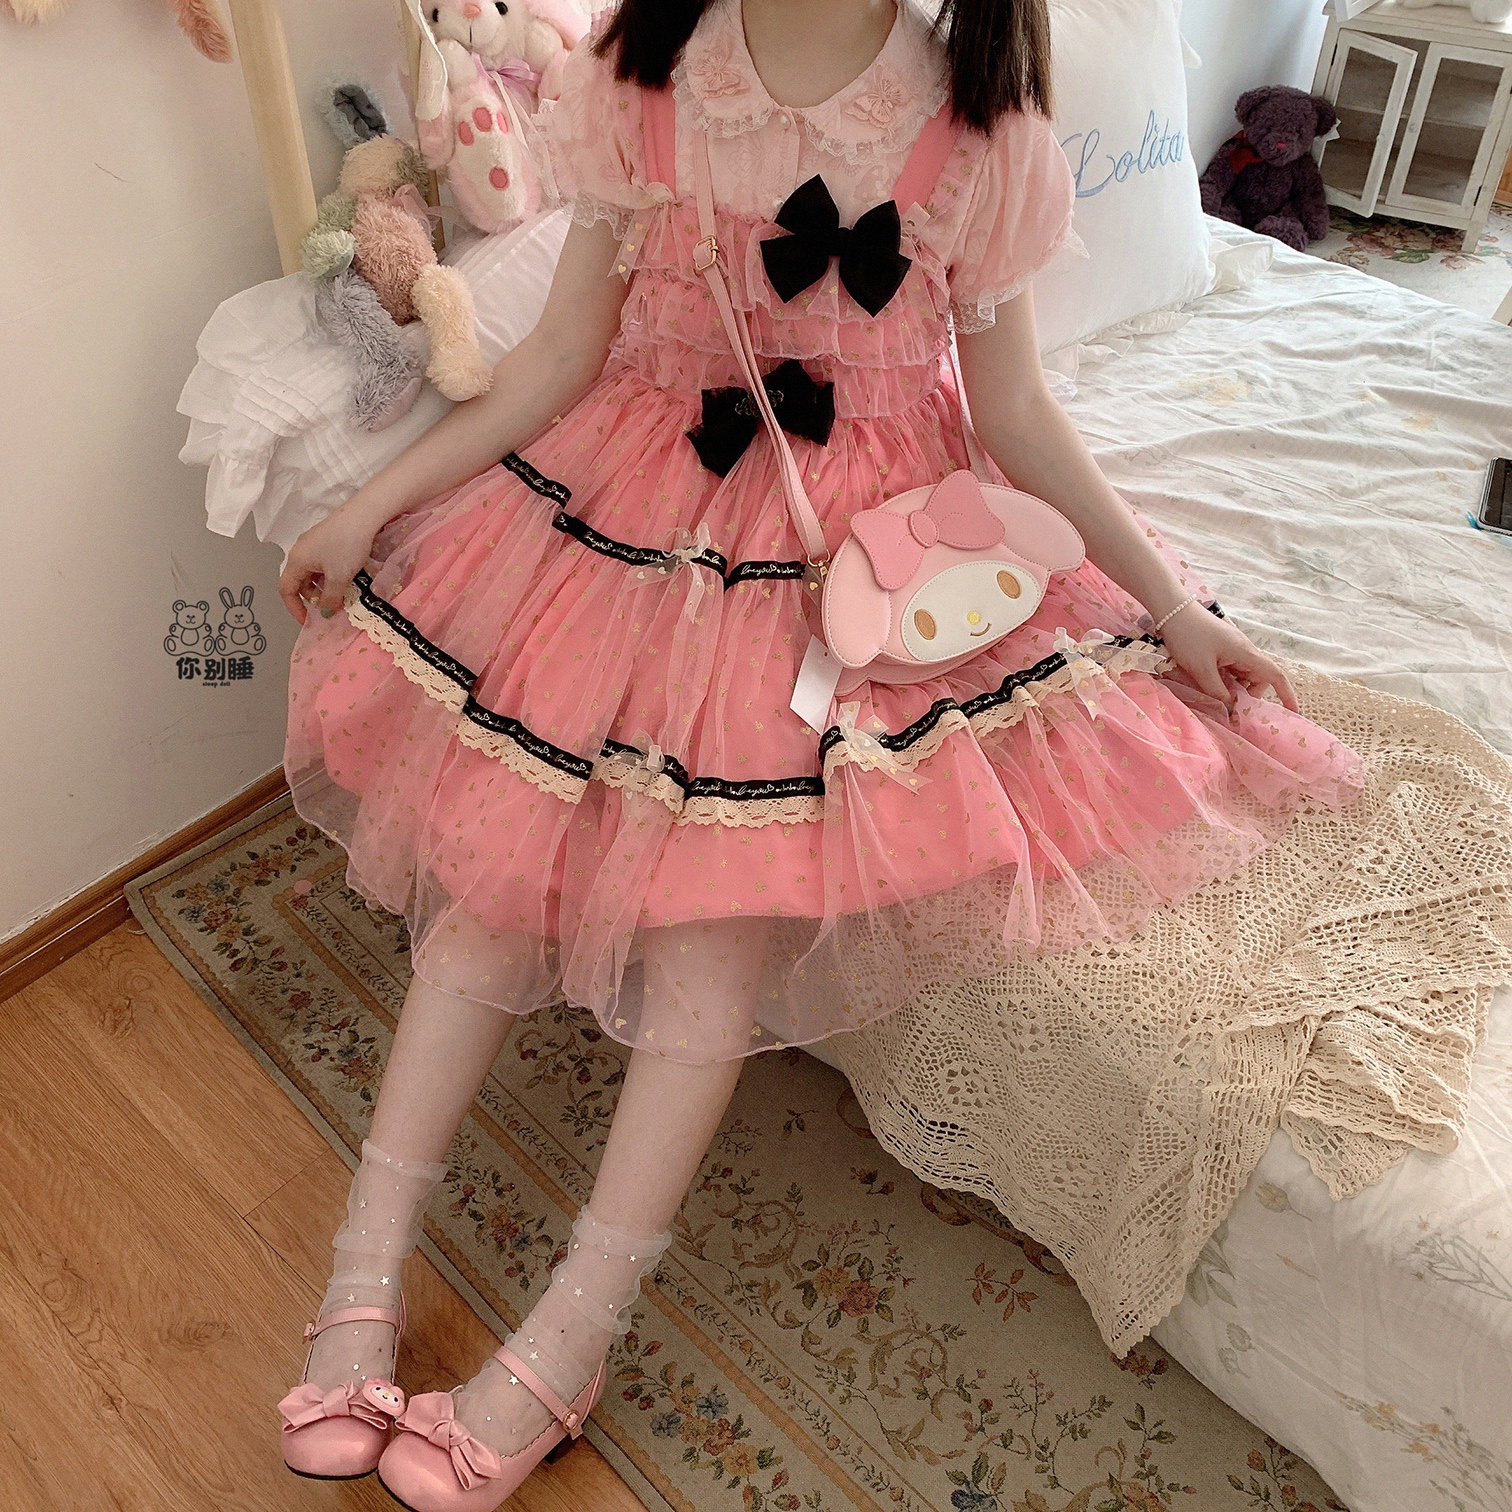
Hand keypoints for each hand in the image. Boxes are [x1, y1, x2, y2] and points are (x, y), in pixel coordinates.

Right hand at [278, 503, 379, 626]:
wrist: (363, 515)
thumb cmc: (347, 545)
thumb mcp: (339, 578)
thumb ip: (331, 599)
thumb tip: (326, 612)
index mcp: (297, 560)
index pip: (286, 589)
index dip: (294, 608)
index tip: (307, 620)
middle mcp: (300, 551)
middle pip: (299, 581)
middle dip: (312, 597)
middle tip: (330, 606)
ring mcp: (312, 544)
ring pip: (312, 573)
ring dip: (323, 587)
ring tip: (341, 594)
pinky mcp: (326, 539)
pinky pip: (322, 563)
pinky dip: (330, 575)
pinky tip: (346, 578)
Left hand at [1156, 602, 1298, 713]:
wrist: (1172, 610)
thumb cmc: (1188, 637)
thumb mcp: (1202, 670)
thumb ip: (1218, 692)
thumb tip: (1232, 709)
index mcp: (1246, 653)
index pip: (1275, 676)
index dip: (1286, 694)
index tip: (1293, 712)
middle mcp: (1244, 650)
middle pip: (1257, 679)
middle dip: (1246, 695)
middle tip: (1226, 706)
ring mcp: (1233, 649)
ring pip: (1242, 676)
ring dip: (1232, 688)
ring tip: (1211, 691)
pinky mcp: (1222, 648)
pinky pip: (1230, 669)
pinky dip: (1223, 679)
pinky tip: (1207, 682)